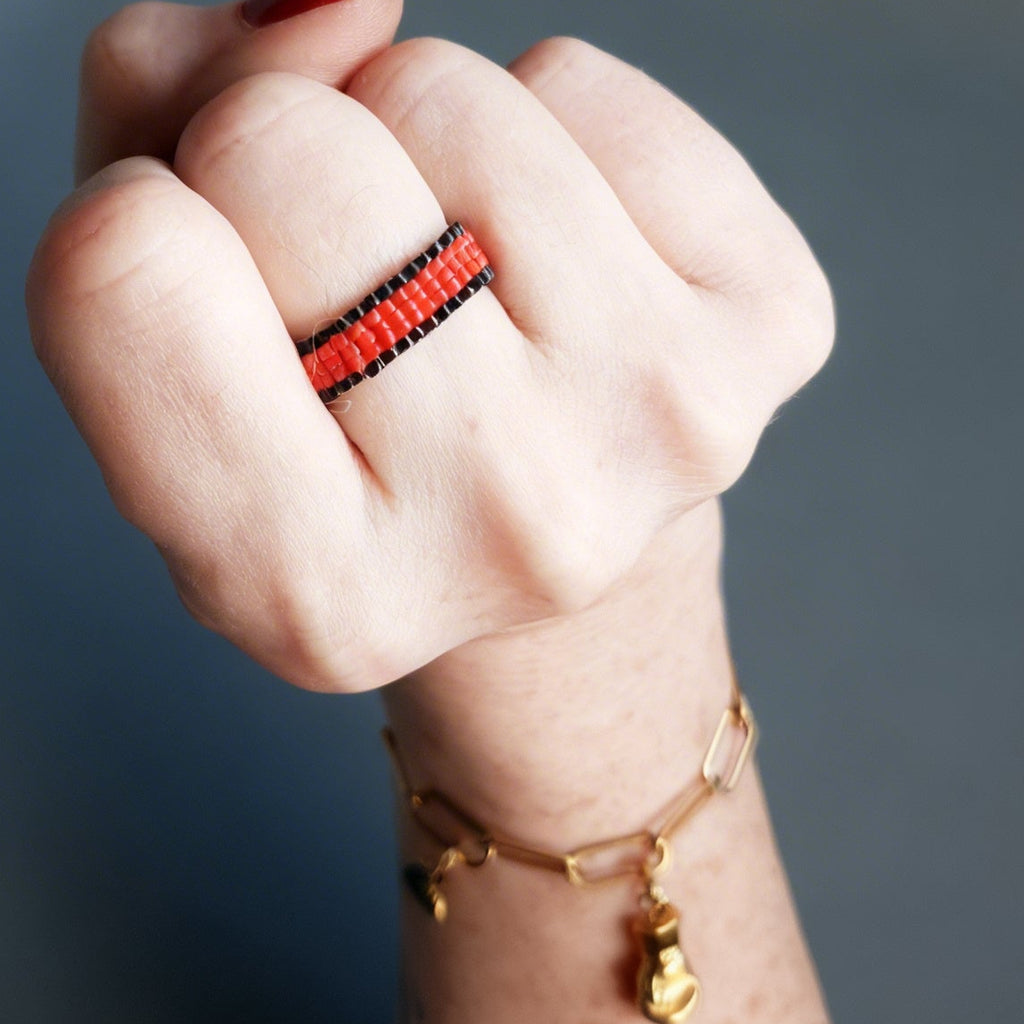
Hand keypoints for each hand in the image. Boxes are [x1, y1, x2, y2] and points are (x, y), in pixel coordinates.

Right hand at [28, 30, 832, 694]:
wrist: (537, 526)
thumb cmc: (342, 446)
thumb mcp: (187, 366)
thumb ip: (161, 142)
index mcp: (314, 589)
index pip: (122, 269)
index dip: (143, 224)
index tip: (217, 300)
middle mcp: (504, 529)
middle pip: (285, 151)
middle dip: (282, 174)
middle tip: (357, 300)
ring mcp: (658, 432)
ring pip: (439, 90)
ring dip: (414, 152)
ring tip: (462, 294)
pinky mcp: (764, 328)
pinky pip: (579, 82)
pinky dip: (541, 136)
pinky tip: (558, 266)